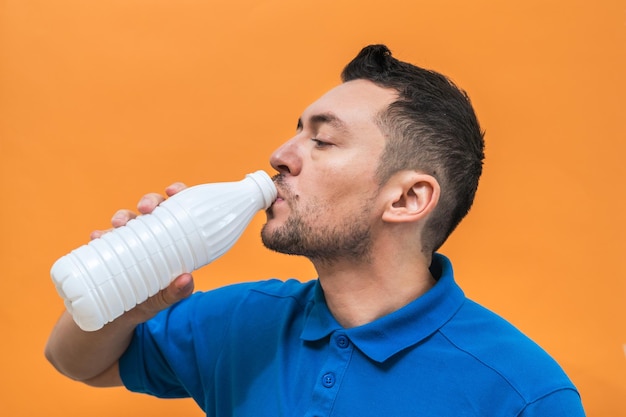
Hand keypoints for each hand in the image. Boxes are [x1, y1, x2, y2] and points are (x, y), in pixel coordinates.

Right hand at [90, 182, 194, 322]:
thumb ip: (177, 293)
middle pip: (151, 207)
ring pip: (126, 219)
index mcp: (170, 237)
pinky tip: (97, 238)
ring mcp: (127, 240)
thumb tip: (187, 279)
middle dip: (149, 201)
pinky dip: (100, 235)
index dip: (177, 193)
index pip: (177, 208)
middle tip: (145, 209)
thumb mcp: (164, 299)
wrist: (116, 318)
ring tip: (119, 224)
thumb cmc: (148, 301)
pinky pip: (102, 237)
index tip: (173, 191)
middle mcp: (149, 234)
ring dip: (122, 215)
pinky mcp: (107, 251)